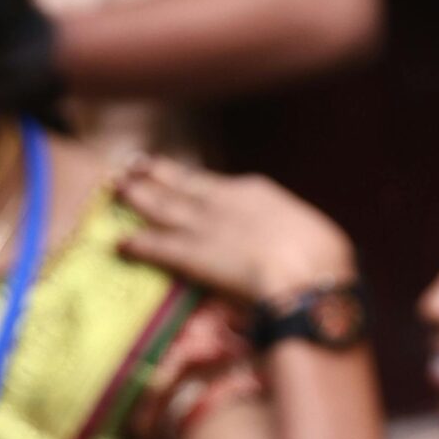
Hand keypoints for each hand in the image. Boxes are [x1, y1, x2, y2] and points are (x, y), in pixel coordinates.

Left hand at [115, 156, 354, 306]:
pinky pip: (157, 247)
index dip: (193, 181)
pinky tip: (118, 244)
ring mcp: (205, 226)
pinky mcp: (192, 255)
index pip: (216, 185)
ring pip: (162, 207)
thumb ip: (291, 238)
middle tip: (132, 165)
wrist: (309, 273)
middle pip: (182, 185)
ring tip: (115, 190)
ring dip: (137, 198)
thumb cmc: (323, 261)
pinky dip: (137, 245)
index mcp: (255, 193)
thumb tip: (300, 250)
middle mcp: (224, 201)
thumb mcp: (310, 237)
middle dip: (156, 175)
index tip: (180, 175)